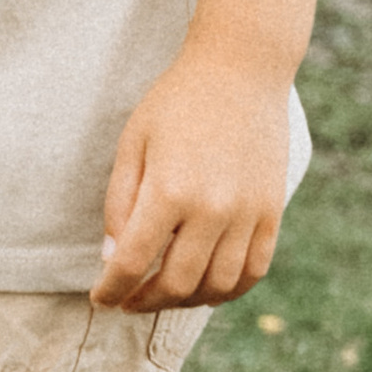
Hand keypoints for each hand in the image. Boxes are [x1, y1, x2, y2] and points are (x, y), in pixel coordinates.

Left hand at [90, 44, 295, 314]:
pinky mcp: (271, 212)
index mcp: (169, 189)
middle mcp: (211, 209)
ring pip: (216, 287)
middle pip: (175, 284)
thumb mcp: (133, 142)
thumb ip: (119, 202)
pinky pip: (252, 272)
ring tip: (164, 294)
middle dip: (144, 301)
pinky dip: (227, 290)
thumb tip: (112, 257)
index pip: (132, 262)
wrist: (241, 69)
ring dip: (185, 302)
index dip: (111, 290)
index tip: (100, 300)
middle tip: (128, 299)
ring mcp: (247, 214)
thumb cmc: (177, 101)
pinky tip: (205, 287)